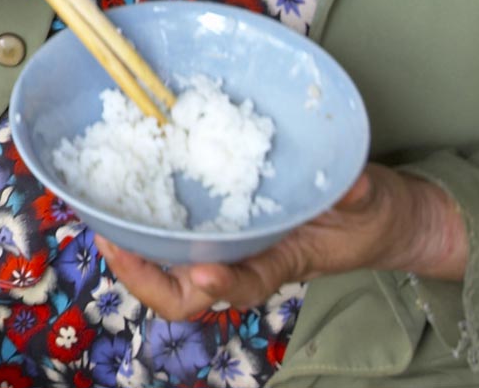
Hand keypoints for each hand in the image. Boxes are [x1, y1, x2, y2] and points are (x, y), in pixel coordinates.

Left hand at [97, 166, 467, 318]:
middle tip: (113, 242)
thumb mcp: (369, 204)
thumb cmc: (370, 215)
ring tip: (103, 223)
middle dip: (146, 276)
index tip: (202, 272)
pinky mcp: (218, 218)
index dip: (222, 283)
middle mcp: (245, 257)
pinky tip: (121, 193)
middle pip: (187, 292)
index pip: (246, 284)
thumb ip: (358, 196)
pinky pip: (176, 231)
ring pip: (171, 267)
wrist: (375, 215)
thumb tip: (352, 187)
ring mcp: (228, 243)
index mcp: (281, 260)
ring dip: (136, 253)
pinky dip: (146, 219)